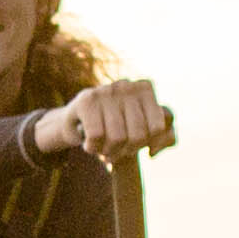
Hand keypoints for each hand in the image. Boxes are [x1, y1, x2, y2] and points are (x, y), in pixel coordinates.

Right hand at [35, 76, 174, 161]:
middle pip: (138, 135)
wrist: (75, 123)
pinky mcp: (86, 100)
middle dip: (126, 151)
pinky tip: (90, 144)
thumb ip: (164, 137)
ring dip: (108, 152)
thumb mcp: (143, 129)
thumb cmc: (114, 128)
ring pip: (117, 138)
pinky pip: (96, 136)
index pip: (157, 127)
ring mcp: (105, 91)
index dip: (147, 144)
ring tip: (103, 148)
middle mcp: (127, 85)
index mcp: (145, 88)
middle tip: (116, 151)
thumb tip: (153, 151)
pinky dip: (92, 148)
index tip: (137, 146)